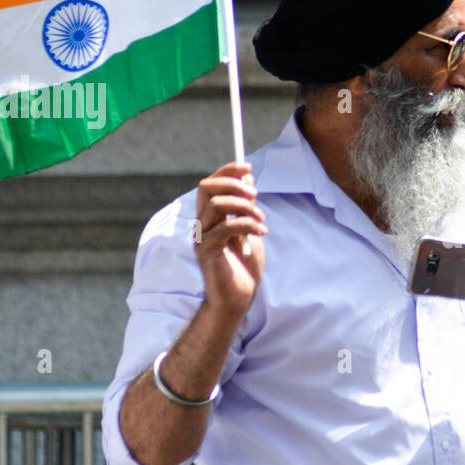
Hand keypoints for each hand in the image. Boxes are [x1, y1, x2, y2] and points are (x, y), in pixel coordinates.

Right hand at [195, 162, 266, 318]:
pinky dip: (247, 224)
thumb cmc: (244, 266)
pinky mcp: (207, 250)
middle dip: (233, 184)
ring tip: (261, 219)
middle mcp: (202, 223)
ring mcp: (202, 237)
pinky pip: (226, 227)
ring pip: (216, 205)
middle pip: (207, 188)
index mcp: (210, 217)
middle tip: (255, 194)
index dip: (227, 171)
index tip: (247, 166)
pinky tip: (262, 232)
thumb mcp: (250, 230)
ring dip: (244, 207)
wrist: (238, 297)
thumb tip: (249, 179)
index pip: (210, 184)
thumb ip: (247, 207)